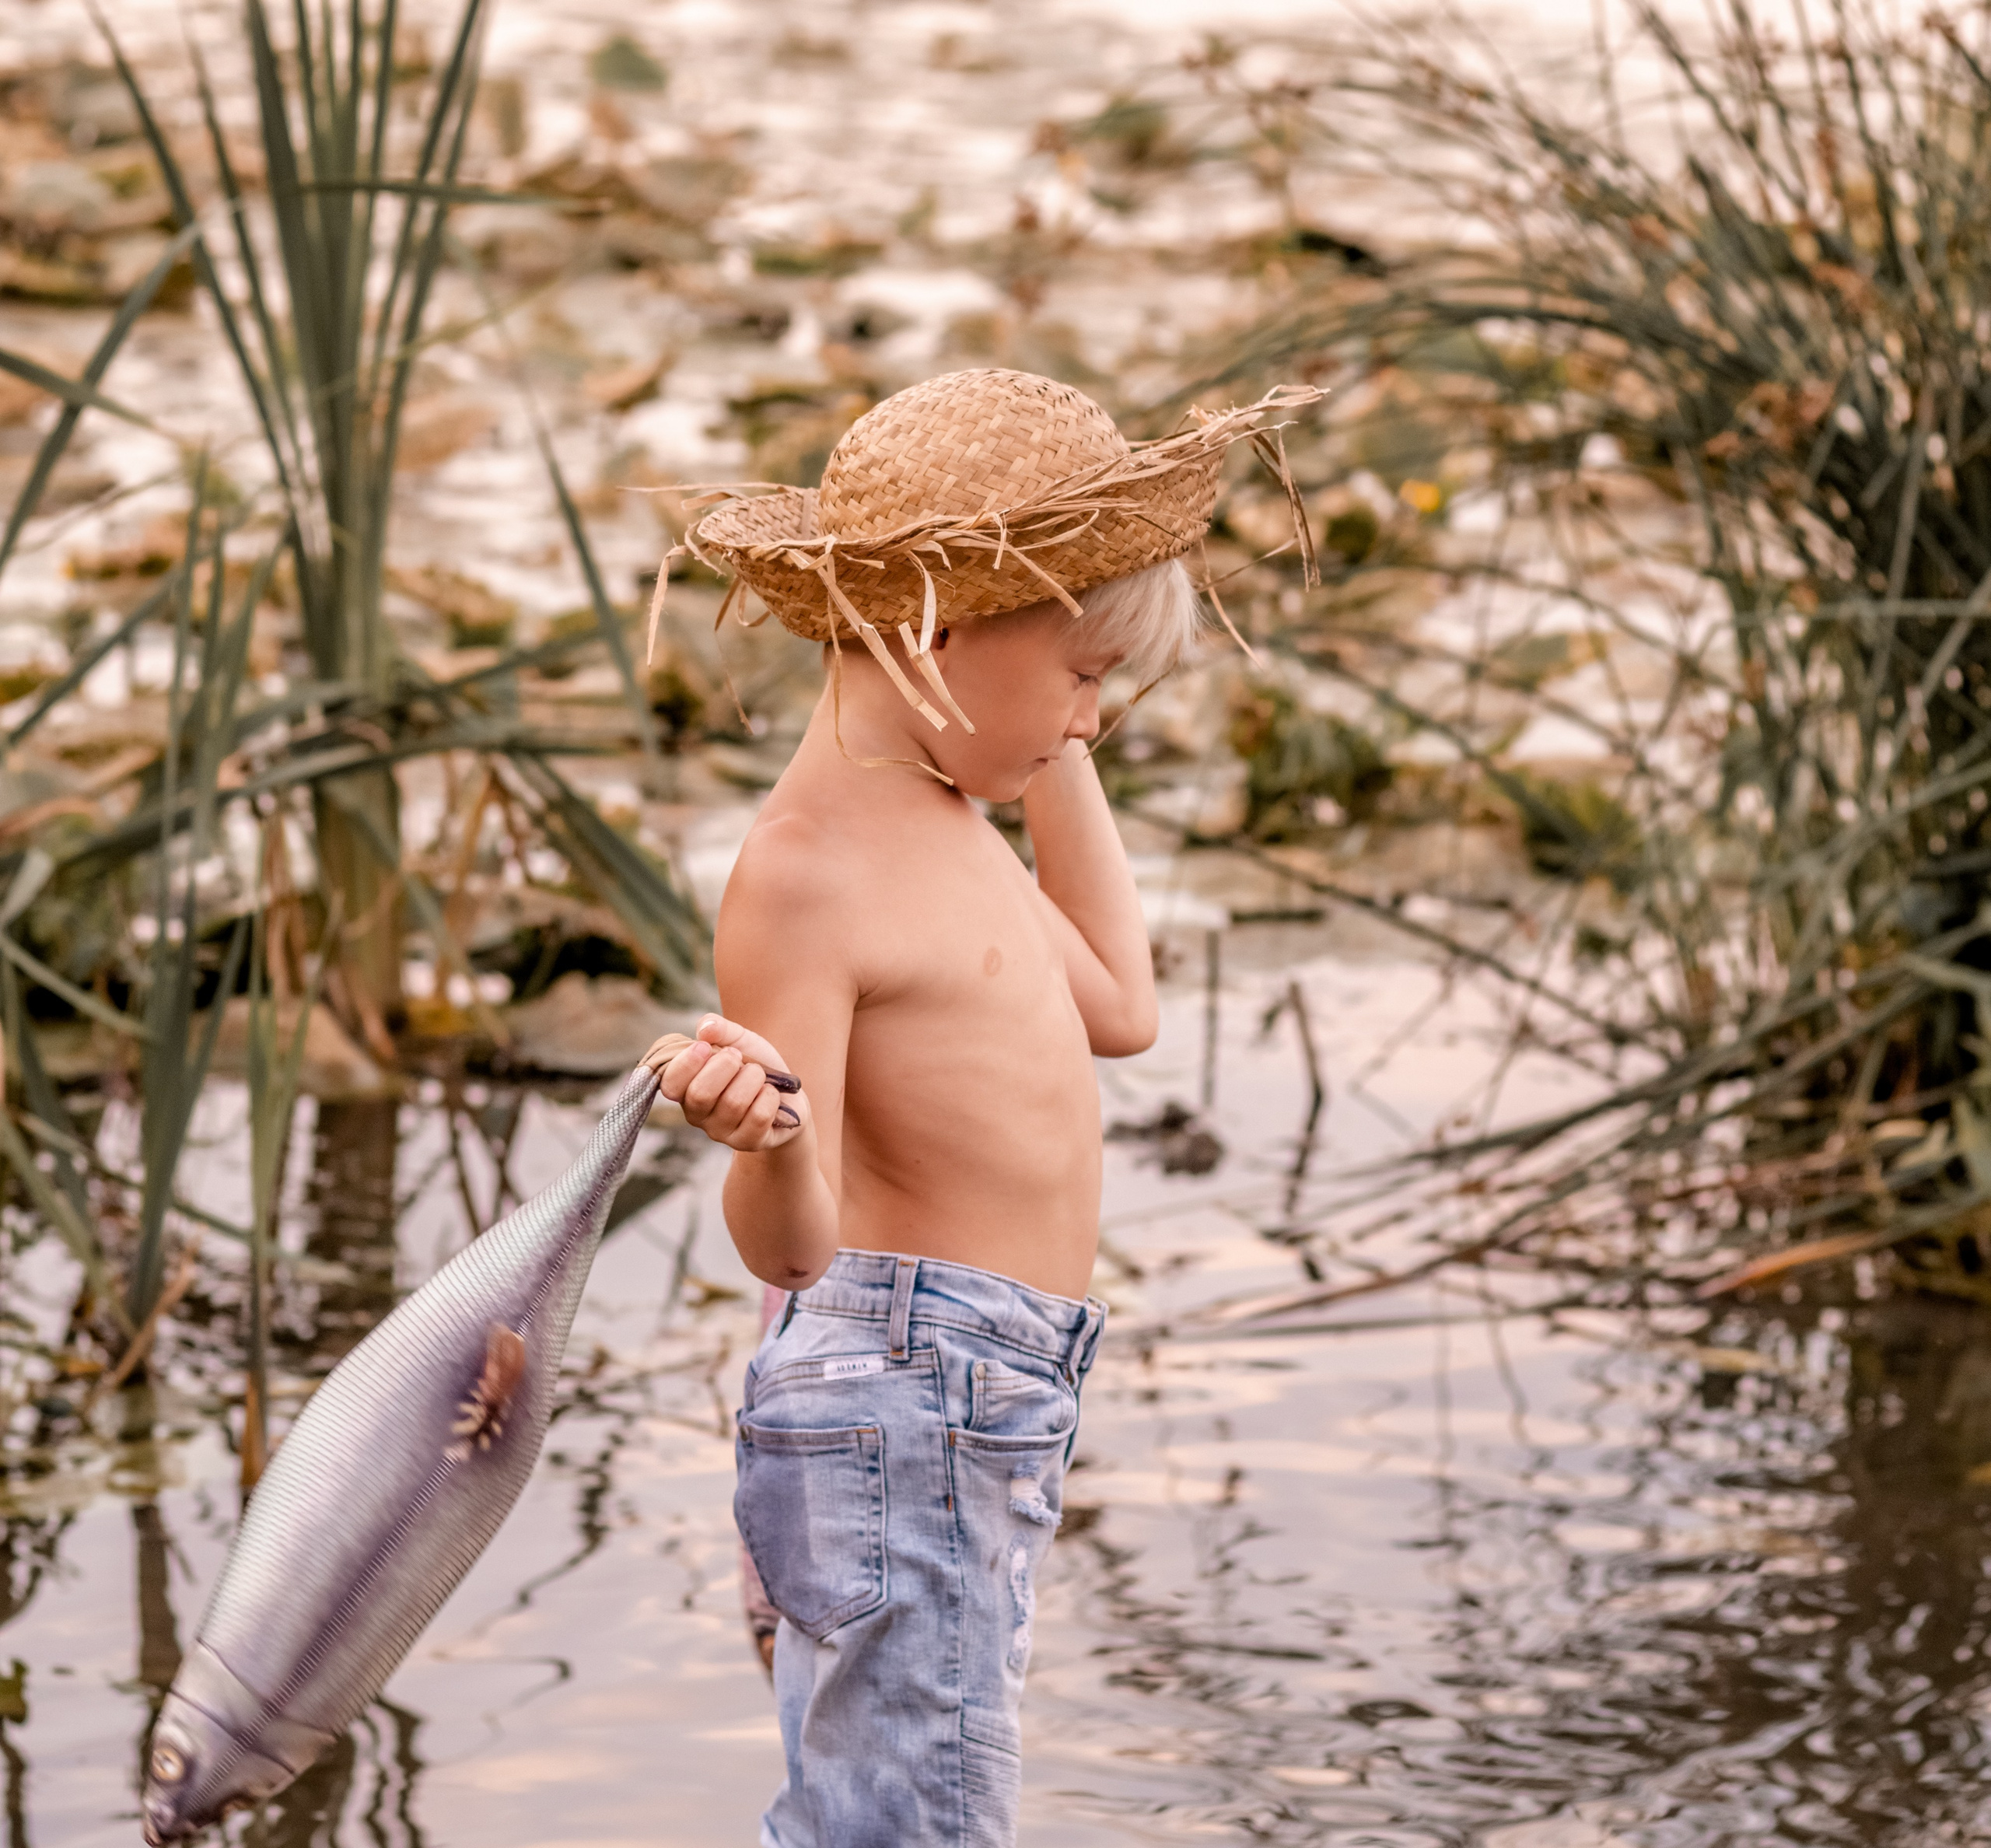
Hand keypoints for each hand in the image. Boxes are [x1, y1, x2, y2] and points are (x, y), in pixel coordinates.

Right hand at [641, 1015, 805, 1152]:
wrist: (788, 1092)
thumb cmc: (754, 1064)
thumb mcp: (738, 1039)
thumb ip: (719, 1029)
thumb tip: (705, 1028)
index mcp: (685, 1088)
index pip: (670, 1083)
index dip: (686, 1063)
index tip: (705, 1047)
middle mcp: (697, 1114)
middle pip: (700, 1095)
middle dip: (725, 1067)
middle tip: (738, 1057)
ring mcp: (720, 1132)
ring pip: (734, 1103)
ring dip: (753, 1078)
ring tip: (759, 1074)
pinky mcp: (746, 1142)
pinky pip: (758, 1116)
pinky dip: (770, 1096)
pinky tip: (770, 1094)